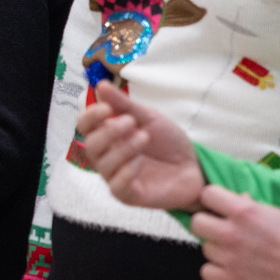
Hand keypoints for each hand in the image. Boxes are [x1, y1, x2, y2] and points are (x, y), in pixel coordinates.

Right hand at [76, 83, 204, 210]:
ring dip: (123, 148)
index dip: (90, 116)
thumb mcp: (149, 118)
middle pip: (91, 145)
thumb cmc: (168, 143)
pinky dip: (126, 171)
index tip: (107, 108)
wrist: (195, 167)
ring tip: (144, 137)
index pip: (85, 126)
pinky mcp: (127, 194)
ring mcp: (115, 176)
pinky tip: (141, 163)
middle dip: (109, 132)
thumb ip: (124, 105)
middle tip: (132, 122)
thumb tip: (101, 85)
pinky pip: (116, 185)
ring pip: (104, 164)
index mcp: (108, 135)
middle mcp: (107, 156)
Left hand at [188, 184, 279, 279]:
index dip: (212, 200)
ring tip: (236, 252)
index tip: (218, 207)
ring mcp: (230, 258)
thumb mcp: (277, 213)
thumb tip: (236, 199)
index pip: (207, 195)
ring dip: (217, 249)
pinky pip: (206, 272)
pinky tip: (230, 268)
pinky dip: (215, 271)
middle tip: (222, 230)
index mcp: (245, 212)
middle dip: (208, 225)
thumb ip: (251, 206)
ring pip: (204, 248)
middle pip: (197, 223)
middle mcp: (232, 233)